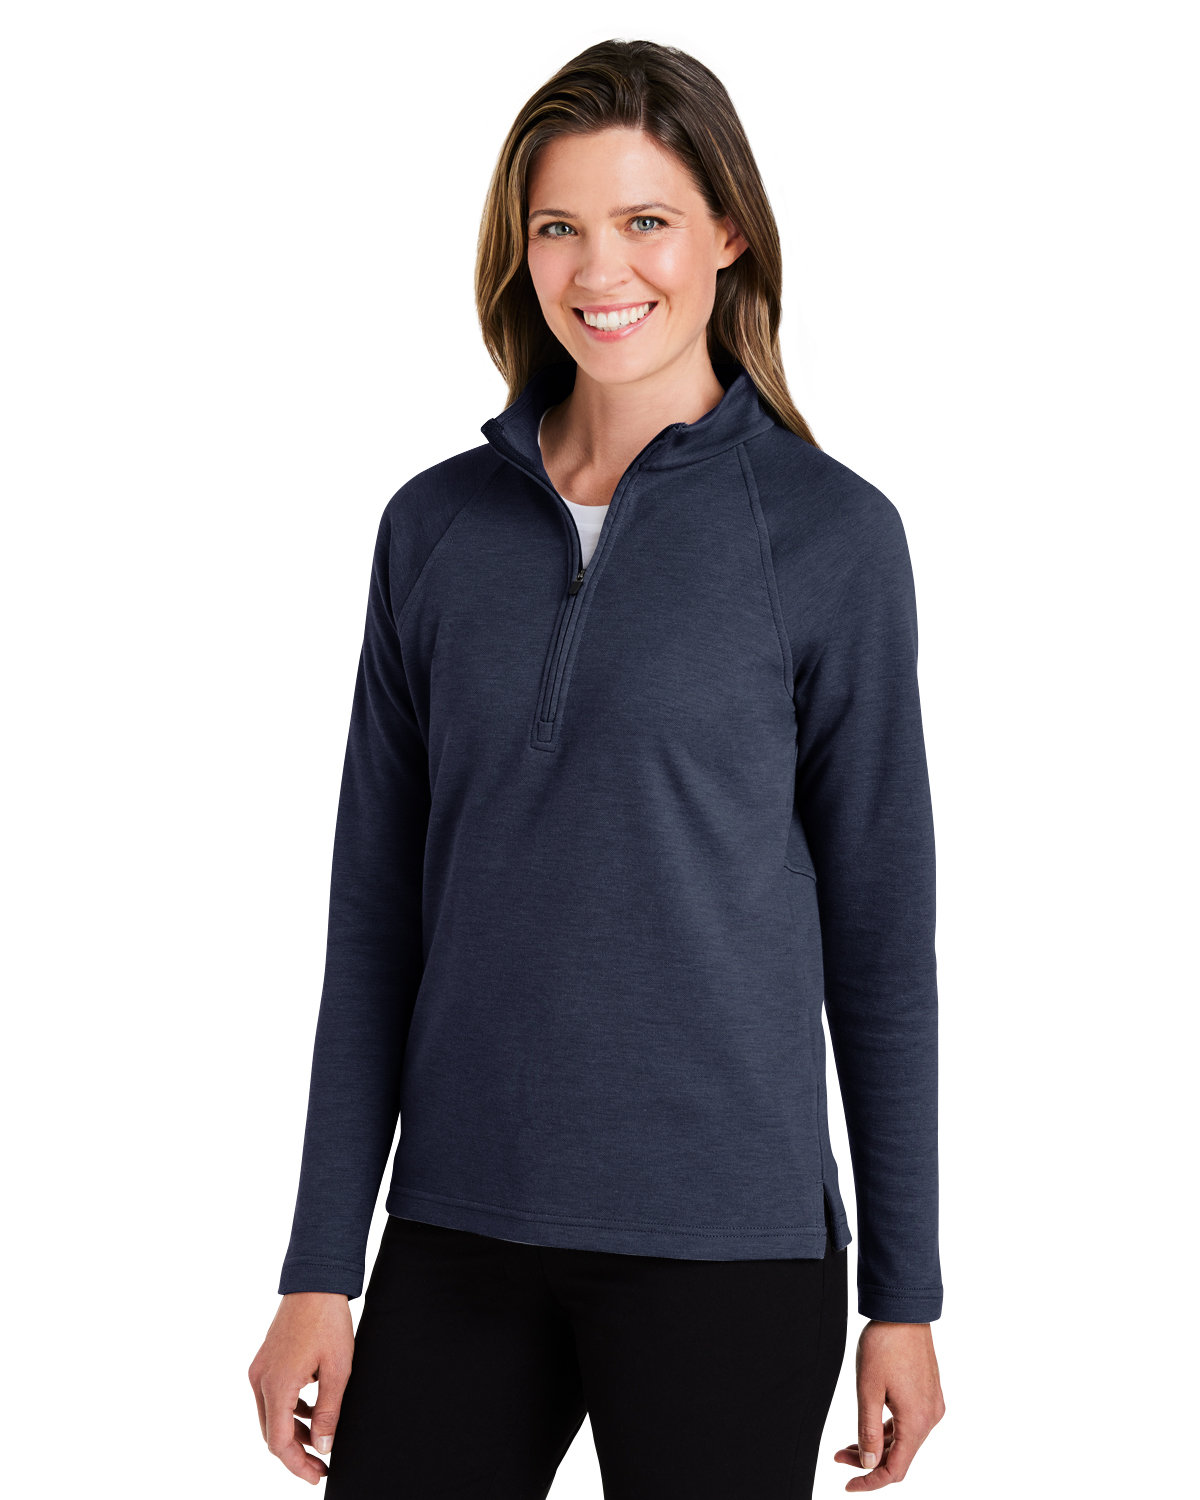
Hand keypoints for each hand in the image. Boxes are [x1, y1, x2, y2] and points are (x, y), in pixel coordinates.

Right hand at [249, 1291, 354, 1484]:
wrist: (315, 1283)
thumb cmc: (328, 1321)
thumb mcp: (338, 1370)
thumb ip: (329, 1413)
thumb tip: (324, 1447)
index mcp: (277, 1385)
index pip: (278, 1442)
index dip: (297, 1465)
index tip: (317, 1475)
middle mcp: (260, 1380)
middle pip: (271, 1433)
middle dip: (296, 1452)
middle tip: (321, 1464)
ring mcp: (259, 1369)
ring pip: (271, 1416)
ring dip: (293, 1431)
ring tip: (321, 1439)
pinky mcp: (264, 1361)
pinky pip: (272, 1397)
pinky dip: (290, 1409)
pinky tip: (312, 1410)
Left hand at [833, 1320, 944, 1489]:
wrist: (903, 1309)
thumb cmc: (885, 1344)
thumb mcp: (868, 1389)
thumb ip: (869, 1430)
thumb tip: (870, 1462)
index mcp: (917, 1421)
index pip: (896, 1469)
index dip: (870, 1481)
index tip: (848, 1485)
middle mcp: (930, 1417)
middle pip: (900, 1456)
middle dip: (869, 1461)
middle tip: (839, 1457)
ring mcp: (931, 1404)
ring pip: (904, 1439)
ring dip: (878, 1445)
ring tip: (848, 1444)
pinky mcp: (928, 1392)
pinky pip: (909, 1422)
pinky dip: (888, 1429)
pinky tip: (869, 1424)